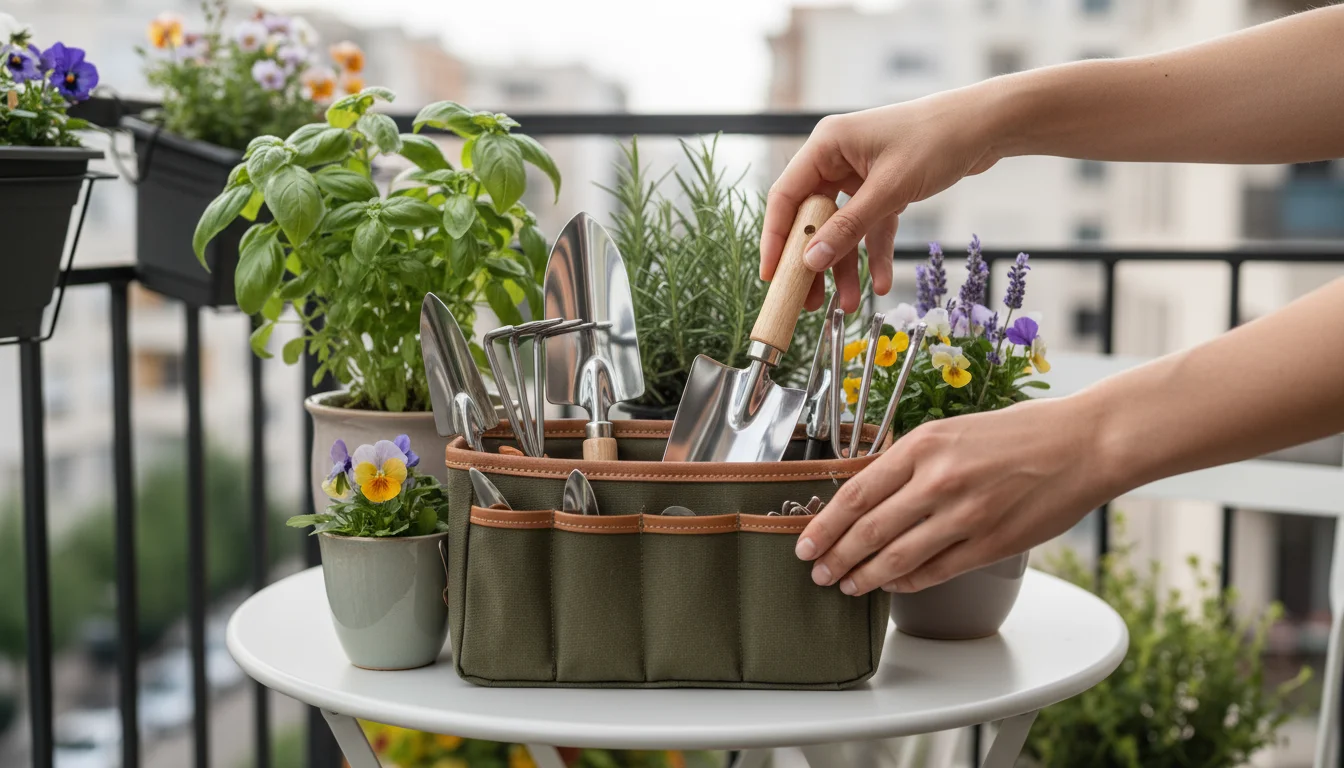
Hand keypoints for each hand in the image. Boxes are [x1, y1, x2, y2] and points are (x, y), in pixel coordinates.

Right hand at [760, 84, 1006, 311]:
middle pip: (811, 218)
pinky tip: (882, 283)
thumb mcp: (890, 189)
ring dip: (846, 266)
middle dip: (814, 261)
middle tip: (808, 300)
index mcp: (827, 145)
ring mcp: (860, 174)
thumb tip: (811, 261)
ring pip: (841, 228)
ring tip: (849, 304)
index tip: (772, 276)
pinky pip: (870, 227)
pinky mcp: (883, 187)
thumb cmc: (937, 140)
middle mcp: (837, 158)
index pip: (786, 196)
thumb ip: (848, 227)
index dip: (776, 239)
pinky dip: (875, 254)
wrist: (987, 125)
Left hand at [795, 396, 1117, 594]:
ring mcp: (965, 516)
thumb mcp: (952, 431)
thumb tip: (868, 493)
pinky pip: (935, 572)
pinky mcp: (990, 544)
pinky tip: (893, 586)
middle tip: (818, 572)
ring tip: (847, 586)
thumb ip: (910, 461)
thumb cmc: (1020, 433)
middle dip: (836, 557)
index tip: (805, 543)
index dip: (825, 525)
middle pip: (869, 530)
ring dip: (865, 577)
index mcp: (924, 445)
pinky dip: (908, 583)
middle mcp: (939, 481)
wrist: (1082, 444)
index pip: (856, 493)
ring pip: (898, 558)